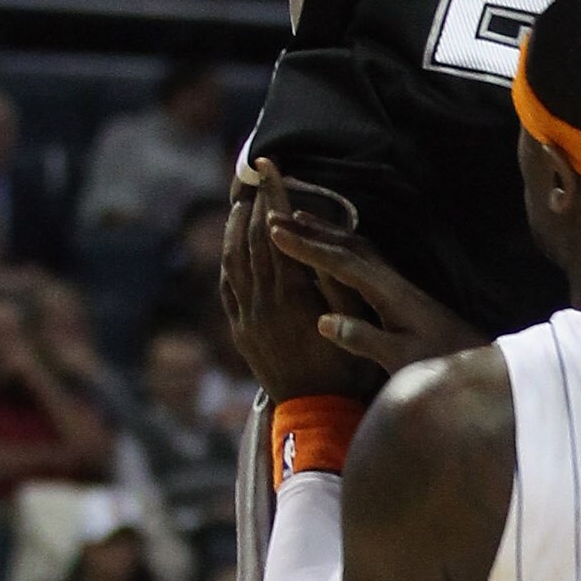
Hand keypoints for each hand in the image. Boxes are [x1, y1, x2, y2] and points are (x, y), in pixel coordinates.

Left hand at [221, 167, 380, 402]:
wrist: (315, 412)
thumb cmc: (345, 368)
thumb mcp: (353, 323)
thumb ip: (338, 283)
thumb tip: (322, 244)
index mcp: (292, 295)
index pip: (277, 232)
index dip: (273, 196)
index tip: (271, 167)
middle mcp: (263, 303)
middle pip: (252, 239)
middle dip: (254, 202)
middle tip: (256, 173)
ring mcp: (247, 318)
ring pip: (233, 260)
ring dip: (235, 227)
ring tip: (242, 201)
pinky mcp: (240, 331)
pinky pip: (226, 287)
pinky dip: (227, 259)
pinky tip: (232, 245)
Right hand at [268, 216, 483, 375]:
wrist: (477, 364)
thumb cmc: (438, 366)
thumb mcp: (400, 360)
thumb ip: (365, 339)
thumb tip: (323, 321)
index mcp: (391, 294)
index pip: (343, 263)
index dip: (309, 248)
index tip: (277, 234)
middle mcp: (394, 280)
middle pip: (348, 246)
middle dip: (310, 232)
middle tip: (274, 218)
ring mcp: (398, 283)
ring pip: (356, 248)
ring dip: (325, 233)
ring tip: (296, 221)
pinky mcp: (400, 290)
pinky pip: (363, 258)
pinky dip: (340, 246)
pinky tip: (330, 247)